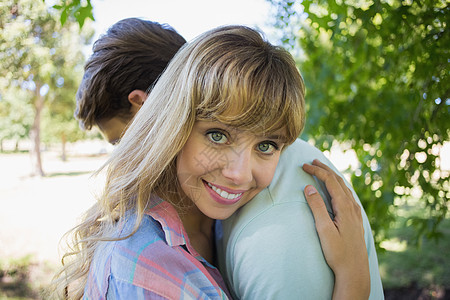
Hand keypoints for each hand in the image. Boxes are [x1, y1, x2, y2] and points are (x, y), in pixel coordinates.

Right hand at [302, 159, 369, 299]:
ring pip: (344, 188)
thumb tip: (309, 187)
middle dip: (324, 170)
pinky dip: (339, 186)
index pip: (330, 182)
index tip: (304, 166)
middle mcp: (352, 207)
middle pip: (339, 182)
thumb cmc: (338, 253)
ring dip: (332, 177)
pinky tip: (337, 190)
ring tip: (322, 171)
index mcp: (345, 207)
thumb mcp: (324, 230)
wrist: (355, 271)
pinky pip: (348, 196)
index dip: (317, 171)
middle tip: (312, 162)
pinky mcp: (356, 220)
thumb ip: (317, 207)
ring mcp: (356, 213)